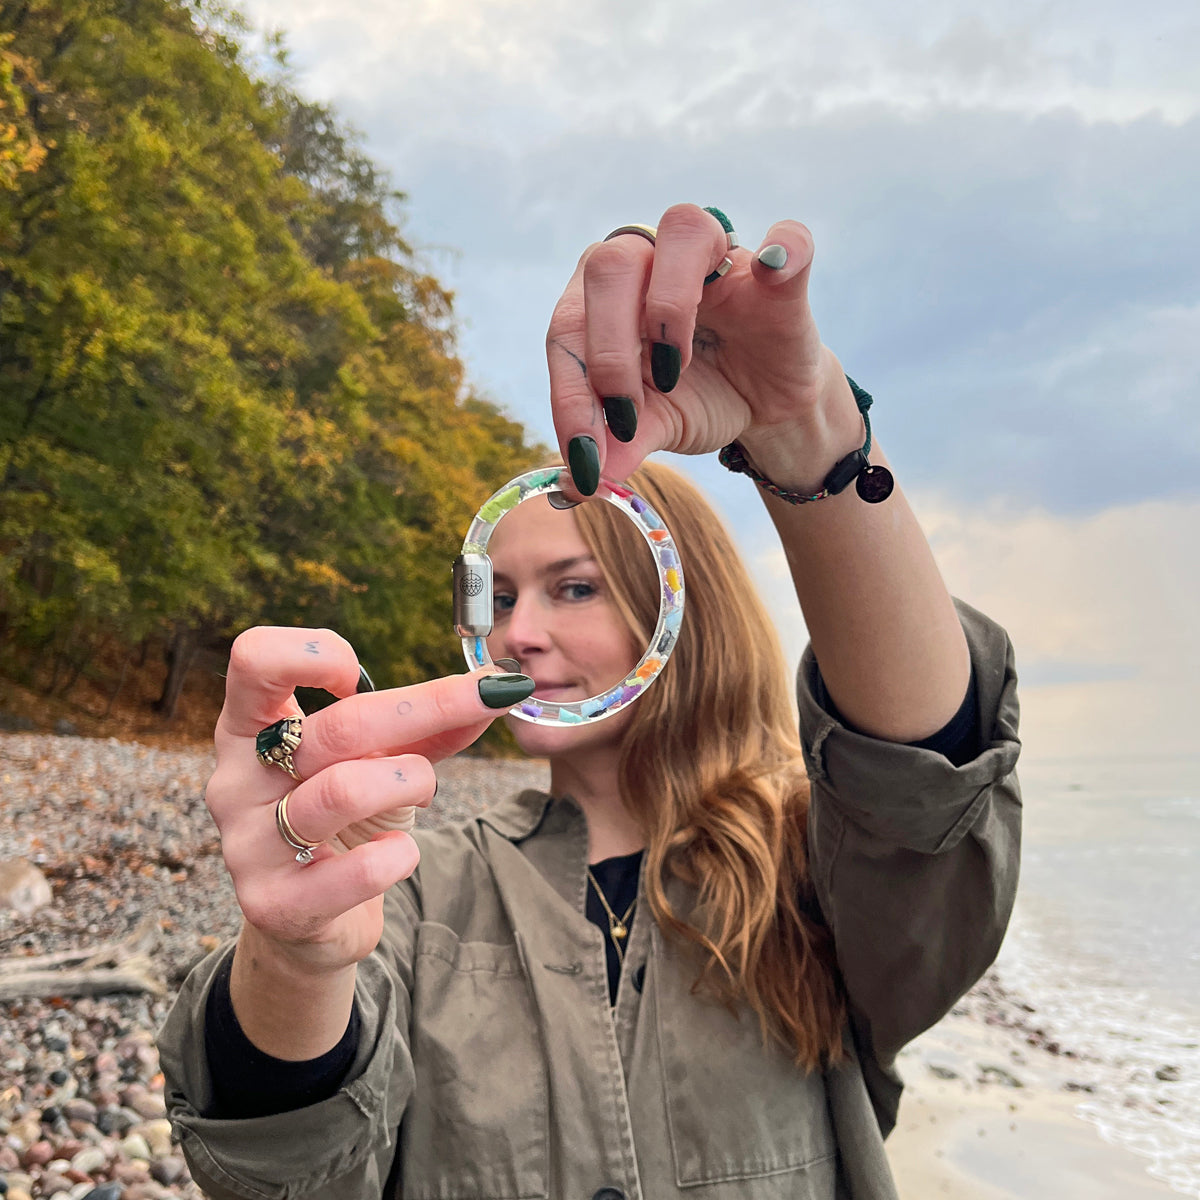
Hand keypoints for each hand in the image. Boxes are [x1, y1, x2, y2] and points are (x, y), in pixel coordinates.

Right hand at [206, 626, 531, 976]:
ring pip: (346, 791)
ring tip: (421, 788)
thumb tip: (498, 685)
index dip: (316, 652)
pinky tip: (399, 851)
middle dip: (428, 707)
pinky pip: (359, 869)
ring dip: (410, 781)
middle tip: (484, 698)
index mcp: (248, 728)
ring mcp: (248, 845)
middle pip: (338, 727)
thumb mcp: (376, 757)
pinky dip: (399, 854)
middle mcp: (236, 780)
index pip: (256, 658)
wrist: (305, 915)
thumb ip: (428, 723)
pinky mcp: (276, 904)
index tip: (358, 675)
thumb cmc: (343, 817)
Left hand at [545, 203, 860, 490]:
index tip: (583, 455)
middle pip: (610, 265)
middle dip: (608, 348)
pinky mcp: (777, 272)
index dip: (569, 394)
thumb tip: (586, 481)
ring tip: (675, 368)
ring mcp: (716, 257)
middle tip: (626, 414)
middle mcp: (651, 259)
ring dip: (669, 303)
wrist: (764, 404)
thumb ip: (621, 443)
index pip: (568, 327)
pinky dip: (784, 252)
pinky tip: (775, 271)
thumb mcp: (655, 426)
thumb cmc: (696, 397)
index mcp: (603, 296)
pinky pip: (787, 240)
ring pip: (682, 230)